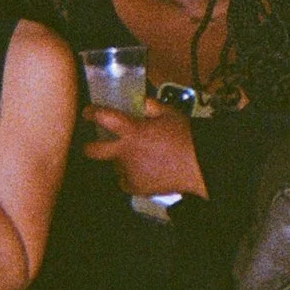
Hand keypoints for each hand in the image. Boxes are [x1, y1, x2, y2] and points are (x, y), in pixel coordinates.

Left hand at [83, 101, 206, 200]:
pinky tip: (145, 171)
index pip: (103, 118)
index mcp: (132, 131)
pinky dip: (132, 177)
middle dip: (89, 147)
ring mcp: (130, 172)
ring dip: (122, 161)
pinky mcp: (137, 187)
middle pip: (94, 151)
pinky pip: (127, 181)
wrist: (200, 165)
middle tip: (93, 144)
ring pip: (115, 166)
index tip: (89, 113)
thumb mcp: (170, 114)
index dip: (92, 113)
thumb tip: (142, 102)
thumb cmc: (187, 137)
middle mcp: (126, 152)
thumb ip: (151, 106)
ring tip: (140, 158)